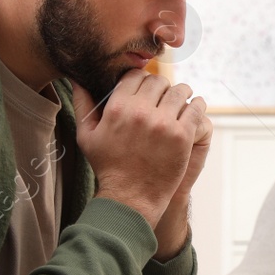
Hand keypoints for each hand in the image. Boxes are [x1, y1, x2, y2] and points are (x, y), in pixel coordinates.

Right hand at [74, 71, 197, 227]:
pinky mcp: (182, 136)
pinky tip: (195, 106)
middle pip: (158, 81)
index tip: (146, 87)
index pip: (135, 76)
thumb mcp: (87, 136)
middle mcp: (141, 112)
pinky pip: (195, 109)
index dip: (142, 79)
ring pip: (179, 91)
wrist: (130, 198)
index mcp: (118, 108)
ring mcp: (163, 124)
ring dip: (181, 92)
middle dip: (161, 86)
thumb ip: (83, 104)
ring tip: (182, 98)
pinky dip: (197, 105)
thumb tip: (77, 80)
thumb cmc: (108, 167)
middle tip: (165, 94)